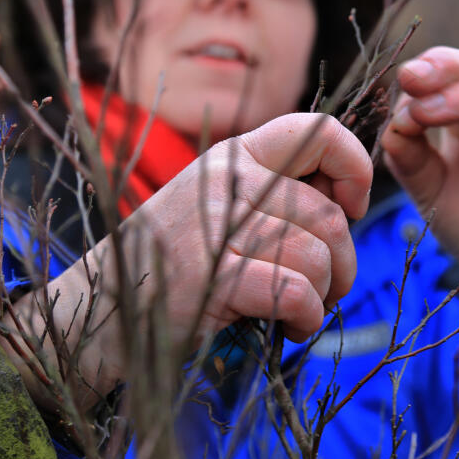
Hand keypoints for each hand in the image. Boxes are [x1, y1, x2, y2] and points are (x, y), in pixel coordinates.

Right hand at [131, 112, 371, 342]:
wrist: (103, 305)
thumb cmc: (176, 262)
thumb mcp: (221, 205)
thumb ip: (275, 194)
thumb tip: (348, 203)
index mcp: (235, 155)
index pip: (319, 131)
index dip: (354, 168)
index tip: (350, 209)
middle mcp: (228, 180)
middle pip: (328, 215)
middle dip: (344, 262)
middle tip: (327, 289)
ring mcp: (219, 226)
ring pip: (318, 257)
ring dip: (325, 295)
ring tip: (302, 311)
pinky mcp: (215, 278)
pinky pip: (297, 293)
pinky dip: (306, 318)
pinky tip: (289, 327)